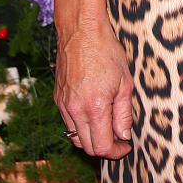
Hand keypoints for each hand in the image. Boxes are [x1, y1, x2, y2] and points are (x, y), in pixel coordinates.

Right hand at [55, 16, 133, 157]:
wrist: (81, 31)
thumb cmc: (106, 51)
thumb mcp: (125, 81)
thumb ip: (123, 113)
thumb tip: (123, 136)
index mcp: (95, 107)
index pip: (102, 146)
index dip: (116, 152)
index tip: (125, 147)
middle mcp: (75, 110)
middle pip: (87, 147)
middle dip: (104, 148)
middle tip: (119, 139)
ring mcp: (63, 105)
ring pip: (75, 137)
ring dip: (91, 139)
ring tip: (107, 127)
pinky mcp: (57, 99)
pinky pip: (68, 123)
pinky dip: (81, 126)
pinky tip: (93, 114)